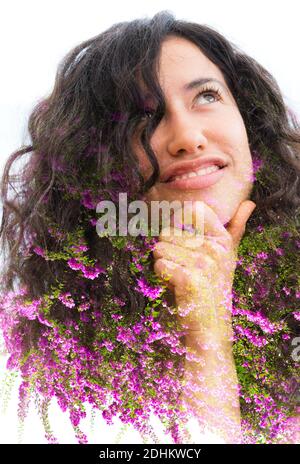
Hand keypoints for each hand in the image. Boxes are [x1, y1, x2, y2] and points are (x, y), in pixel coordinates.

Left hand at [152, 200, 255, 336]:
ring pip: (159, 247)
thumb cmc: (214, 287)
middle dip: (168, 250)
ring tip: (179, 276)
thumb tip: (249, 203)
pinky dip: (161, 275)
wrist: (210, 325)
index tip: (183, 238)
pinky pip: (159, 264)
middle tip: (183, 267)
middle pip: (168, 231)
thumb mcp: (228, 255)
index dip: (179, 221)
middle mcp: (215, 248)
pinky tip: (174, 285)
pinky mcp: (189, 278)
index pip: (194, 208)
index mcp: (223, 239)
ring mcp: (204, 263)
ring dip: (163, 263)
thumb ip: (236, 227)